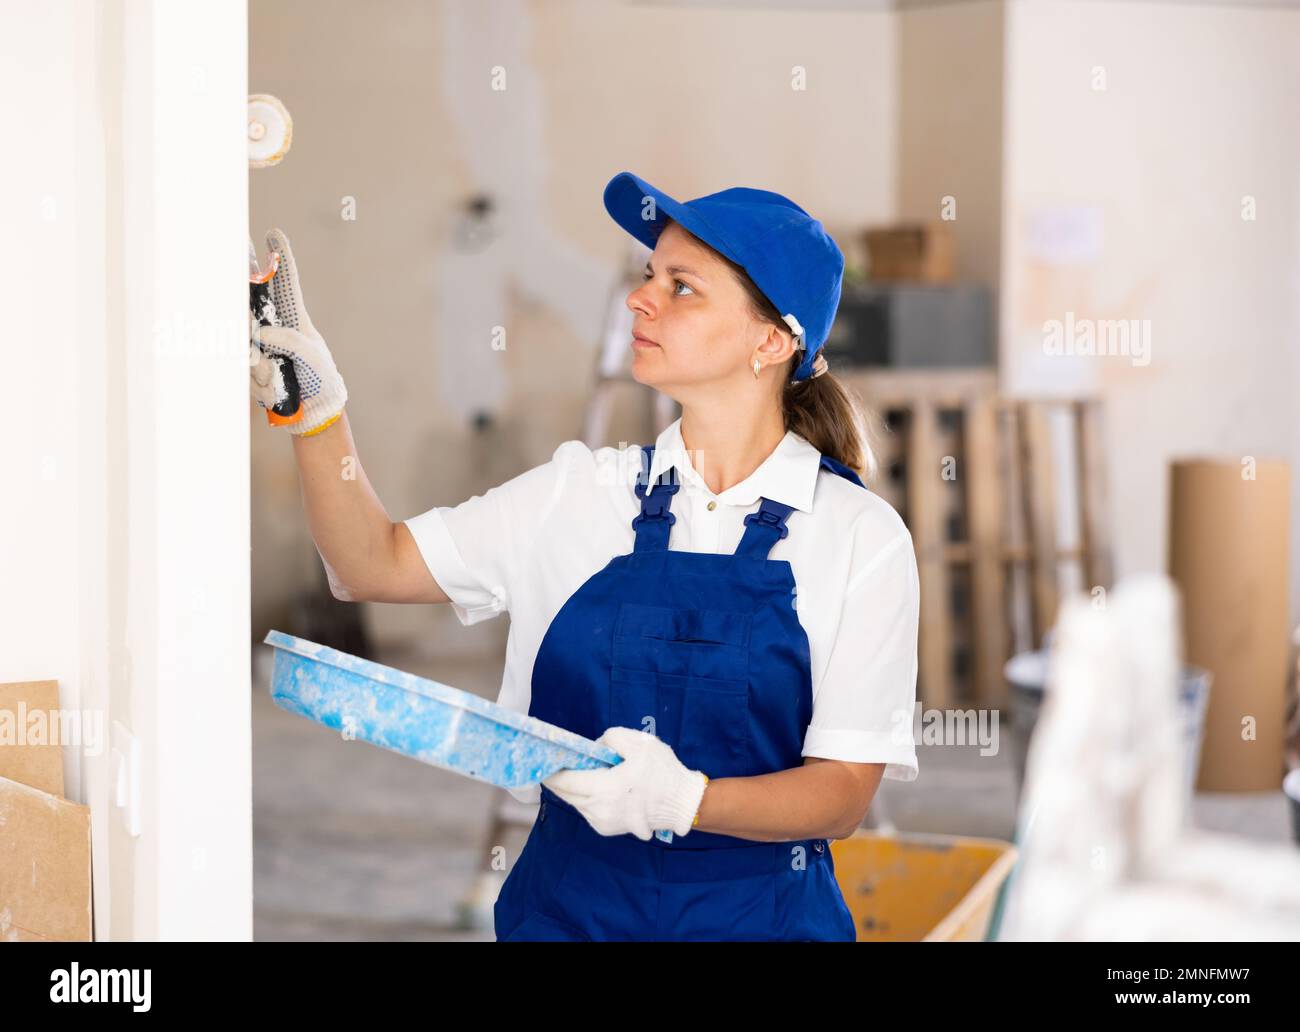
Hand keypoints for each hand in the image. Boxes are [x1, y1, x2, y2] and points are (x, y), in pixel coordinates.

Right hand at [249, 228, 347, 434]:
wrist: (313, 412)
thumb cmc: (319, 378)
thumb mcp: (311, 355)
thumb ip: (288, 340)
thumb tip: (260, 335)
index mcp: (293, 318)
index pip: (285, 282)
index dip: (279, 257)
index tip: (273, 233)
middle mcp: (272, 327)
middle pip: (250, 305)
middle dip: (246, 309)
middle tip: (253, 319)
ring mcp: (259, 347)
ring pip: (246, 345)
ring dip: (263, 369)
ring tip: (280, 381)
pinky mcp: (250, 367)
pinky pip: (246, 370)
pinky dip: (262, 385)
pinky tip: (276, 392)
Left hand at [542, 726, 707, 840]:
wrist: (683, 803)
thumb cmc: (662, 772)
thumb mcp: (639, 744)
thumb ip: (610, 738)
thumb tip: (594, 747)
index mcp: (605, 789)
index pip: (566, 781)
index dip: (552, 770)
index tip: (544, 760)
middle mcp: (599, 810)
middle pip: (567, 794)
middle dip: (557, 780)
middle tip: (552, 765)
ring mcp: (603, 823)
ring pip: (576, 803)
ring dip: (572, 789)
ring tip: (573, 772)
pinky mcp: (609, 829)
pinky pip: (588, 811)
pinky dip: (585, 798)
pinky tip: (591, 786)